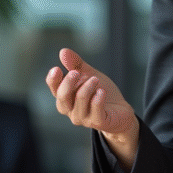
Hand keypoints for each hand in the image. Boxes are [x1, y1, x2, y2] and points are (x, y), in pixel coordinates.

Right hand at [46, 48, 138, 162]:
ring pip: (80, 101)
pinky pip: (95, 110)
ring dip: (87, 87)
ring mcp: (84, 118)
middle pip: (62, 97)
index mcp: (67, 97)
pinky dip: (98, 98)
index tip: (56, 68)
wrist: (120, 111)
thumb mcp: (89, 75)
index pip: (54, 89)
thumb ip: (76, 64)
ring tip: (95, 79)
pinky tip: (102, 91)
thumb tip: (63, 51)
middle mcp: (71, 110)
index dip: (53, 80)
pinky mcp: (98, 122)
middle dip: (68, 83)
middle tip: (77, 72)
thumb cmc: (101, 93)